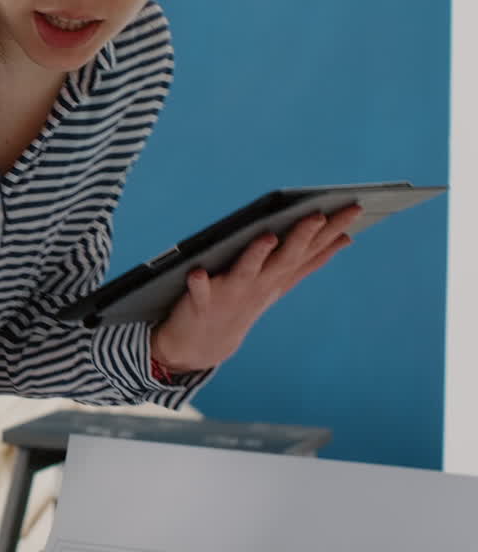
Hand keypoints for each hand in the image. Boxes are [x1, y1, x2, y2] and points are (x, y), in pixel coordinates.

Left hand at [151, 204, 363, 372]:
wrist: (205, 343)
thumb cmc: (245, 300)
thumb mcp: (279, 281)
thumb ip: (308, 260)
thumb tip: (345, 237)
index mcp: (279, 276)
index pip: (311, 250)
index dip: (333, 230)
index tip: (355, 207)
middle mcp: (259, 284)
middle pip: (284, 258)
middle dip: (300, 236)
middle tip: (317, 215)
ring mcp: (231, 293)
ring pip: (245, 271)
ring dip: (256, 256)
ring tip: (267, 237)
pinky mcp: (200, 301)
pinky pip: (199, 291)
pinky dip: (199, 283)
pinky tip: (196, 272)